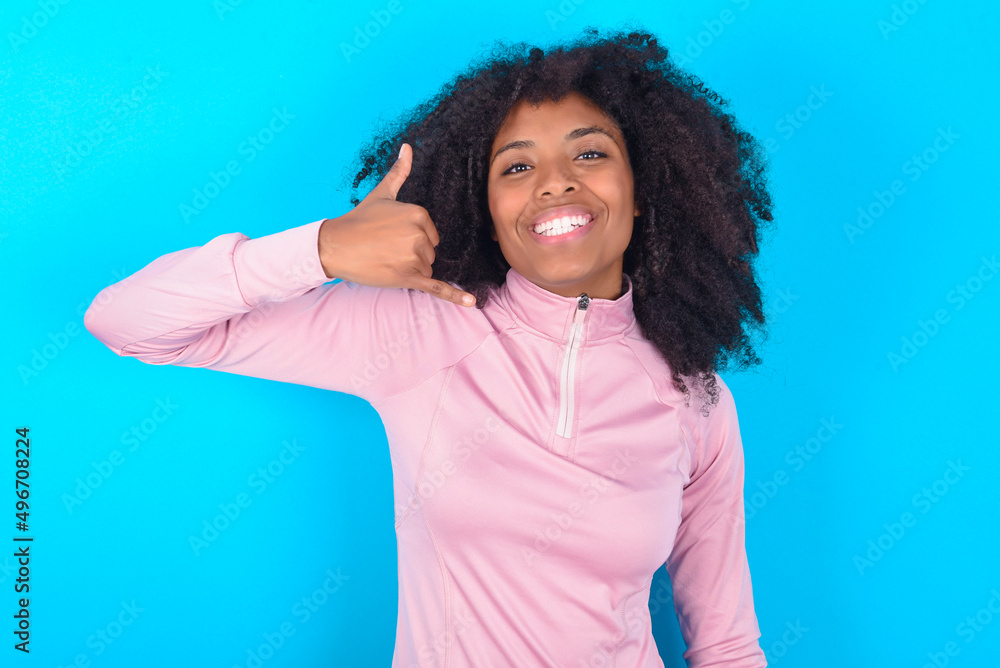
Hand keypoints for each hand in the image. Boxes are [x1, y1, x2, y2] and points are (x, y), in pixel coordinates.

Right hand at [318, 143, 476, 306]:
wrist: (335, 245)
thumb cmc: (359, 220)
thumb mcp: (382, 194)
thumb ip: (399, 172)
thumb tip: (408, 147)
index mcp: (419, 214)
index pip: (431, 234)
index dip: (411, 238)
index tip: (391, 235)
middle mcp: (419, 235)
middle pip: (430, 252)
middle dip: (411, 254)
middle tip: (385, 248)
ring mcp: (414, 257)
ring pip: (426, 268)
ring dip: (409, 269)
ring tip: (385, 259)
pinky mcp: (408, 277)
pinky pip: (437, 288)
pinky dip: (455, 296)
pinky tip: (472, 303)